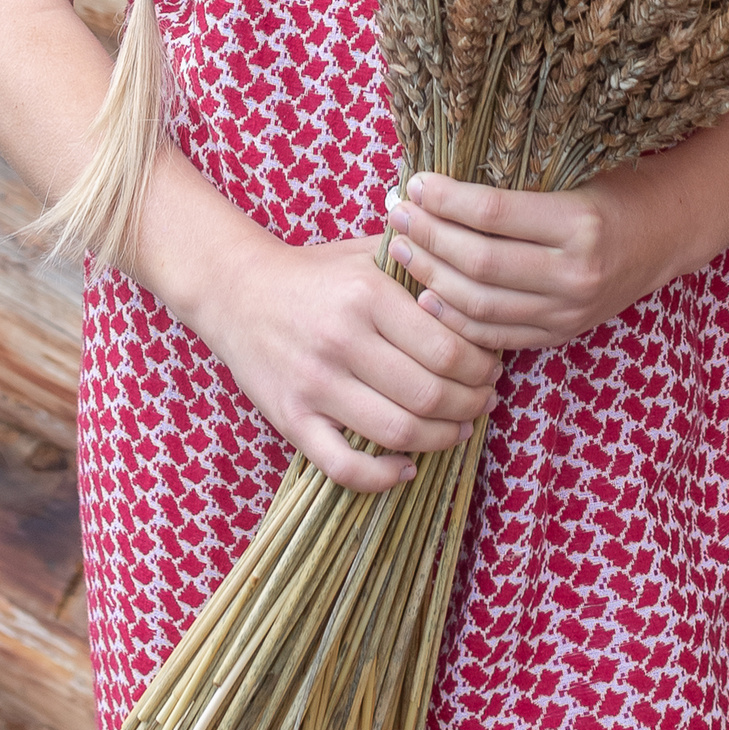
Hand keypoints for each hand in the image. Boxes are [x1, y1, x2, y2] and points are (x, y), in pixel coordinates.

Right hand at [190, 229, 501, 495]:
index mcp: (366, 295)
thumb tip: (481, 279)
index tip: (493, 366)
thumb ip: (421, 261)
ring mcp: (315, 385)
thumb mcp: (366, 252)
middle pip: (431, 394)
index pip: (448, 348)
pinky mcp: (292, 419)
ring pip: (399, 432)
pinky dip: (384, 477)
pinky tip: (407, 468)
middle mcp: (341, 340)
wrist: (236, 290)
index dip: (482, 367)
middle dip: (473, 403)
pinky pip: (345, 466)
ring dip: (443, 439)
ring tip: (460, 427)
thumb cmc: (314, 273)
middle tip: (485, 399)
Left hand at [387, 174, 660, 350]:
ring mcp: (568, 311)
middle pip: (480, 262)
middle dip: (429, 237)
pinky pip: (497, 335)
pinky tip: (427, 297)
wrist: (666, 236)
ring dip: (433, 277)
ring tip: (404, 250)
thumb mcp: (574, 176)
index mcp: (579, 223)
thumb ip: (514, 190)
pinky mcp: (561, 333)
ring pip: (481, 304)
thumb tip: (436, 185)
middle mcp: (575, 273)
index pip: (492, 214)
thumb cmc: (614, 192)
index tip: (416, 183)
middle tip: (397, 213)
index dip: (445, 200)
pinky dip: (456, 319)